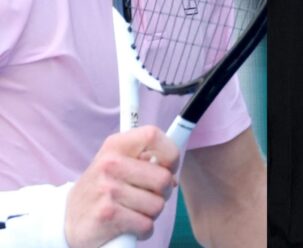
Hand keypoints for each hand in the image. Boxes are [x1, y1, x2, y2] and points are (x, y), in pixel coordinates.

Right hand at [64, 126, 179, 247]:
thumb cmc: (103, 190)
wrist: (67, 220)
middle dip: (163, 192)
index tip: (168, 167)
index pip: (154, 136)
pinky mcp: (108, 215)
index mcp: (115, 145)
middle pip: (163, 178)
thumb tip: (173, 170)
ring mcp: (107, 190)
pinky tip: (128, 225)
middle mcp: (109, 164)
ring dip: (150, 213)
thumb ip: (145, 159)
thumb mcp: (118, 164)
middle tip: (148, 196)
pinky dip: (142, 230)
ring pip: (157, 205)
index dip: (170, 154)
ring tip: (133, 210)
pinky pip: (146, 224)